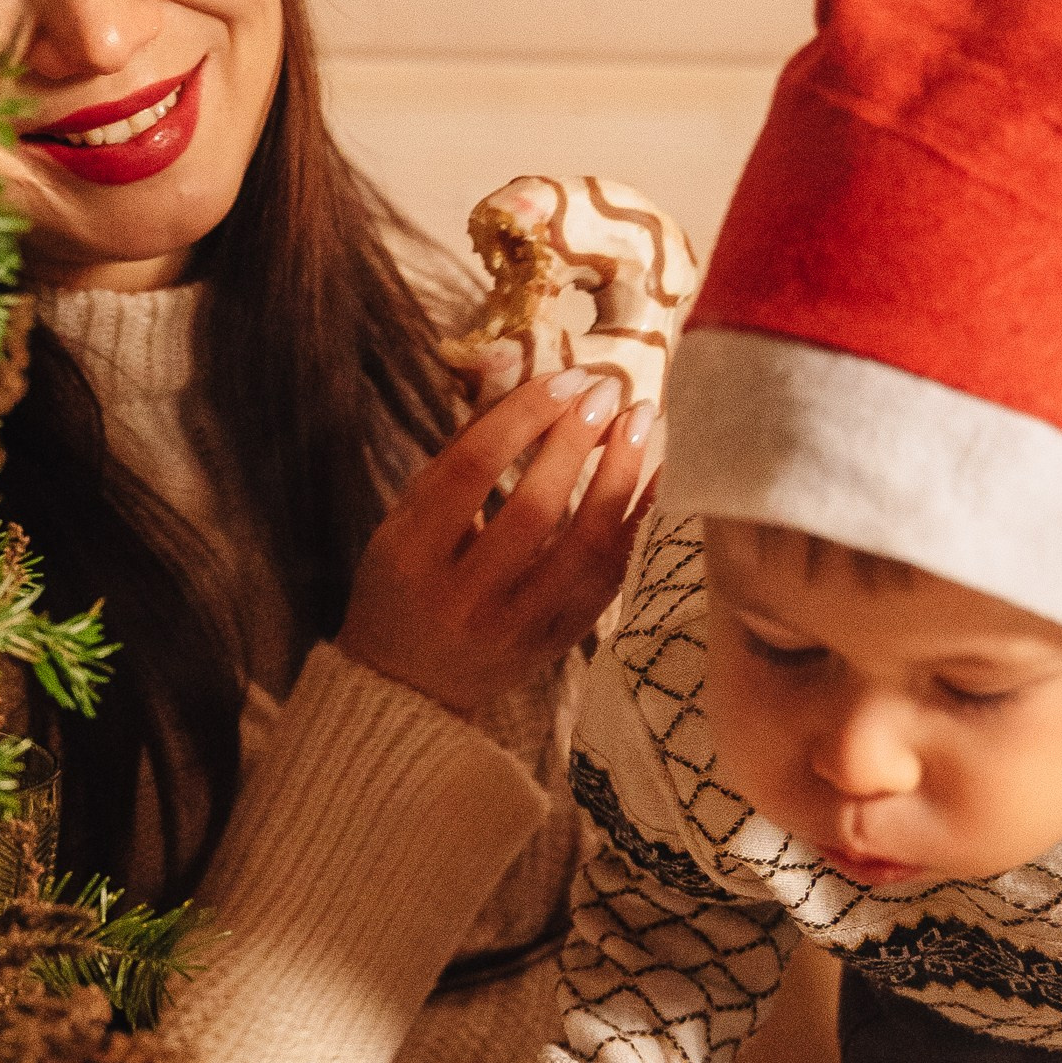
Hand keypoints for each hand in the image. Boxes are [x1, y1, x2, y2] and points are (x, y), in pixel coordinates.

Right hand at [337, 367, 654, 714]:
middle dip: (576, 442)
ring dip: (620, 479)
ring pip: (583, 550)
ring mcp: (515, 628)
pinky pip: (609, 581)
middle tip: (608, 392)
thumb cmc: (404, 584)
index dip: (522, 417)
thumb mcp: (404, 520)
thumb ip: (458, 454)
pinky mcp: (554, 645)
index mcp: (412, 555)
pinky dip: (638, 526)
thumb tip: (520, 376)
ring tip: (641, 425)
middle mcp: (465, 597)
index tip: (565, 379)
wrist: (407, 686)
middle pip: (534, 510)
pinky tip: (657, 480)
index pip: (472, 470)